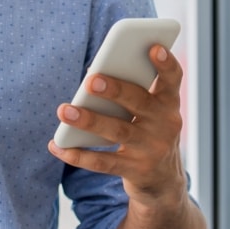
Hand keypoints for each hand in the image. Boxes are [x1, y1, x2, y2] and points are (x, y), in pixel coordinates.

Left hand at [48, 45, 185, 205]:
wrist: (163, 181)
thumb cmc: (149, 130)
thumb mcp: (151, 111)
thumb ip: (131, 90)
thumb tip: (91, 75)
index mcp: (168, 103)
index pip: (172, 79)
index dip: (166, 63)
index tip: (155, 47)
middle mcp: (165, 125)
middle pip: (139, 102)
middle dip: (115, 90)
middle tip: (90, 80)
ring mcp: (151, 149)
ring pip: (117, 131)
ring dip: (89, 120)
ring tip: (64, 110)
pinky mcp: (135, 171)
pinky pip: (102, 162)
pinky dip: (77, 155)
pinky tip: (57, 146)